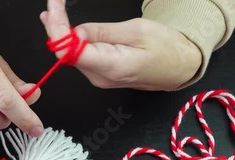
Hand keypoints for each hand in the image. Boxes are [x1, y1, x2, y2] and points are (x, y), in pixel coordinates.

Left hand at [40, 0, 201, 90]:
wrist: (181, 67)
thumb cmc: (167, 49)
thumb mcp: (137, 31)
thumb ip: (103, 33)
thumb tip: (76, 33)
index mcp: (111, 67)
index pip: (70, 52)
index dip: (57, 28)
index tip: (53, 7)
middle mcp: (101, 77)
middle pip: (66, 53)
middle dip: (56, 26)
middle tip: (52, 3)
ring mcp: (100, 78)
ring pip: (71, 55)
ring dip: (60, 32)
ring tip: (54, 9)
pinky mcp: (101, 74)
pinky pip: (80, 57)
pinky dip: (70, 40)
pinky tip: (63, 27)